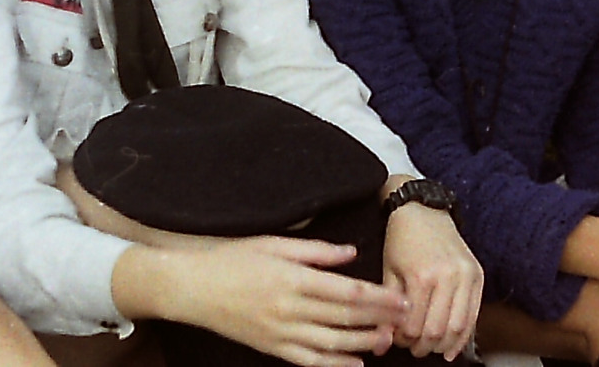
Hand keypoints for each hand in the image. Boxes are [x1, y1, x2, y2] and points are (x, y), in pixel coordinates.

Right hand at [165, 236, 406, 366]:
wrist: (192, 287)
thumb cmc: (231, 258)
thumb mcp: (273, 243)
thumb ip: (315, 250)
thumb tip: (351, 253)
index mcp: (292, 278)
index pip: (347, 292)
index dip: (378, 297)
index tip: (401, 297)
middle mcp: (290, 308)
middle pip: (345, 319)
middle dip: (380, 320)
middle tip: (406, 318)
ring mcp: (280, 332)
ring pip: (332, 344)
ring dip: (364, 344)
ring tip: (388, 340)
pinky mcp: (272, 348)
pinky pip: (309, 360)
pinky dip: (335, 364)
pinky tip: (355, 364)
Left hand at [383, 202, 482, 359]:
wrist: (423, 210)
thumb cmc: (401, 240)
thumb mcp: (388, 271)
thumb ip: (387, 309)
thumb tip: (383, 343)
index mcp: (421, 276)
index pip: (414, 326)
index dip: (405, 340)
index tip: (399, 341)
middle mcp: (447, 276)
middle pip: (438, 331)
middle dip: (424, 346)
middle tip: (414, 348)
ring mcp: (465, 276)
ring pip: (459, 327)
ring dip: (444, 345)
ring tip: (432, 348)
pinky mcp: (477, 275)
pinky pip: (474, 314)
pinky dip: (464, 335)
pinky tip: (453, 346)